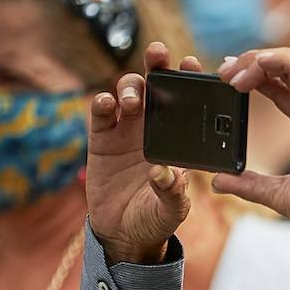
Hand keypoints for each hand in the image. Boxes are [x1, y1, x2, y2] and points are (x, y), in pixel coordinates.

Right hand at [86, 43, 202, 263]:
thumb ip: (173, 193)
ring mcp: (125, 131)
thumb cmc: (155, 220)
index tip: (190, 63)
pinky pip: (100, 114)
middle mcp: (152, 129)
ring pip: (128, 93)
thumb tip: (166, 174)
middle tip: (158, 54)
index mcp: (177, 140)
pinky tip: (107, 104)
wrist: (124, 235)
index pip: (185, 102)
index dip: (187, 79)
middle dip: (156, 65)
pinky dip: (102, 103)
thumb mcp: (172, 211)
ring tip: (131, 101)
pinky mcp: (101, 140)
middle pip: (155, 86)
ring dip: (130, 87)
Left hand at [212, 48, 289, 229]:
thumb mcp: (276, 193)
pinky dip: (281, 60)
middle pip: (284, 67)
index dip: (256, 75)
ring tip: (234, 73)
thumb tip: (219, 182)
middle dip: (251, 63)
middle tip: (223, 72)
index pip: (282, 85)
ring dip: (260, 60)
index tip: (228, 76)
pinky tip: (259, 64)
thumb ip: (248, 184)